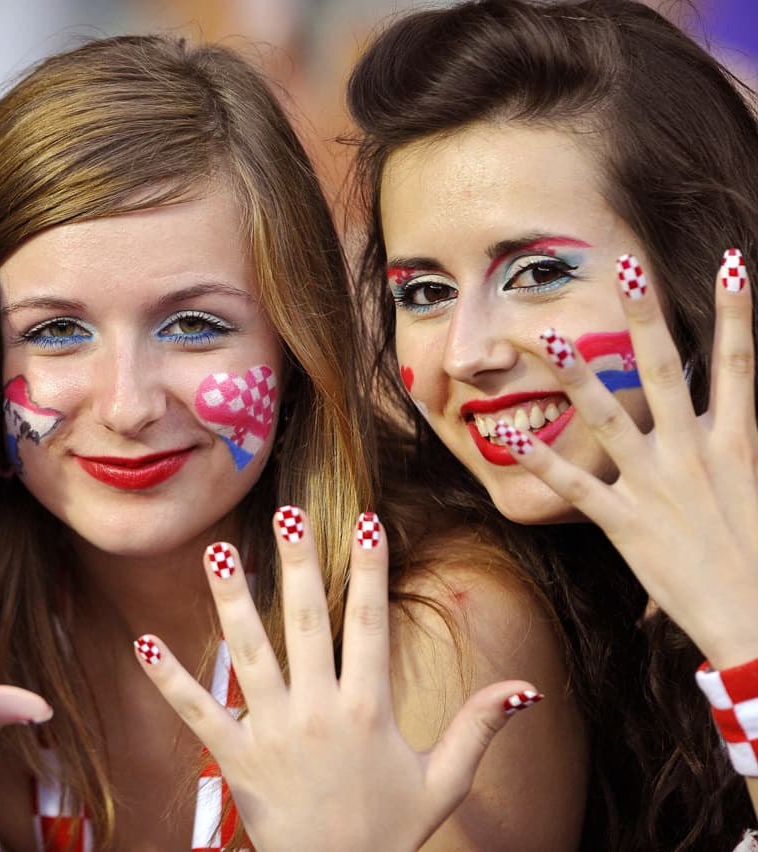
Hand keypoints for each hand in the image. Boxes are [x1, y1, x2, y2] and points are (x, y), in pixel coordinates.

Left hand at [136, 507, 538, 851]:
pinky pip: (199, 712)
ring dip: (232, 599)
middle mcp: (319, 712)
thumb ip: (478, 728)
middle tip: (288, 514)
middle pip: (308, 623)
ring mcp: (273, 733)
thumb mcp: (444, 782)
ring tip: (216, 551)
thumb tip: (525, 687)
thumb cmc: (390, 832)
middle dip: (301, 565)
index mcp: (369, 710)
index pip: (372, 625)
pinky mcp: (235, 759)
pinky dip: (170, 678)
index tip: (368, 522)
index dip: (372, 572)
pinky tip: (144, 641)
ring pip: (249, 653)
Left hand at [495, 251, 757, 667]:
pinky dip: (539, 459)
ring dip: (574, 375)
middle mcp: (696, 455)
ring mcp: (657, 487)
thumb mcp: (756, 497)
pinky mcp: (626, 524)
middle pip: (663, 372)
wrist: (757, 625)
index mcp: (739, 446)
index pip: (739, 364)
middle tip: (624, 267)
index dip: (739, 312)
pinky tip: (505, 436)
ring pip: (607, 417)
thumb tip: (734, 439)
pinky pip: (574, 486)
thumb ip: (737, 464)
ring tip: (543, 335)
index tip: (731, 262)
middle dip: (645, 318)